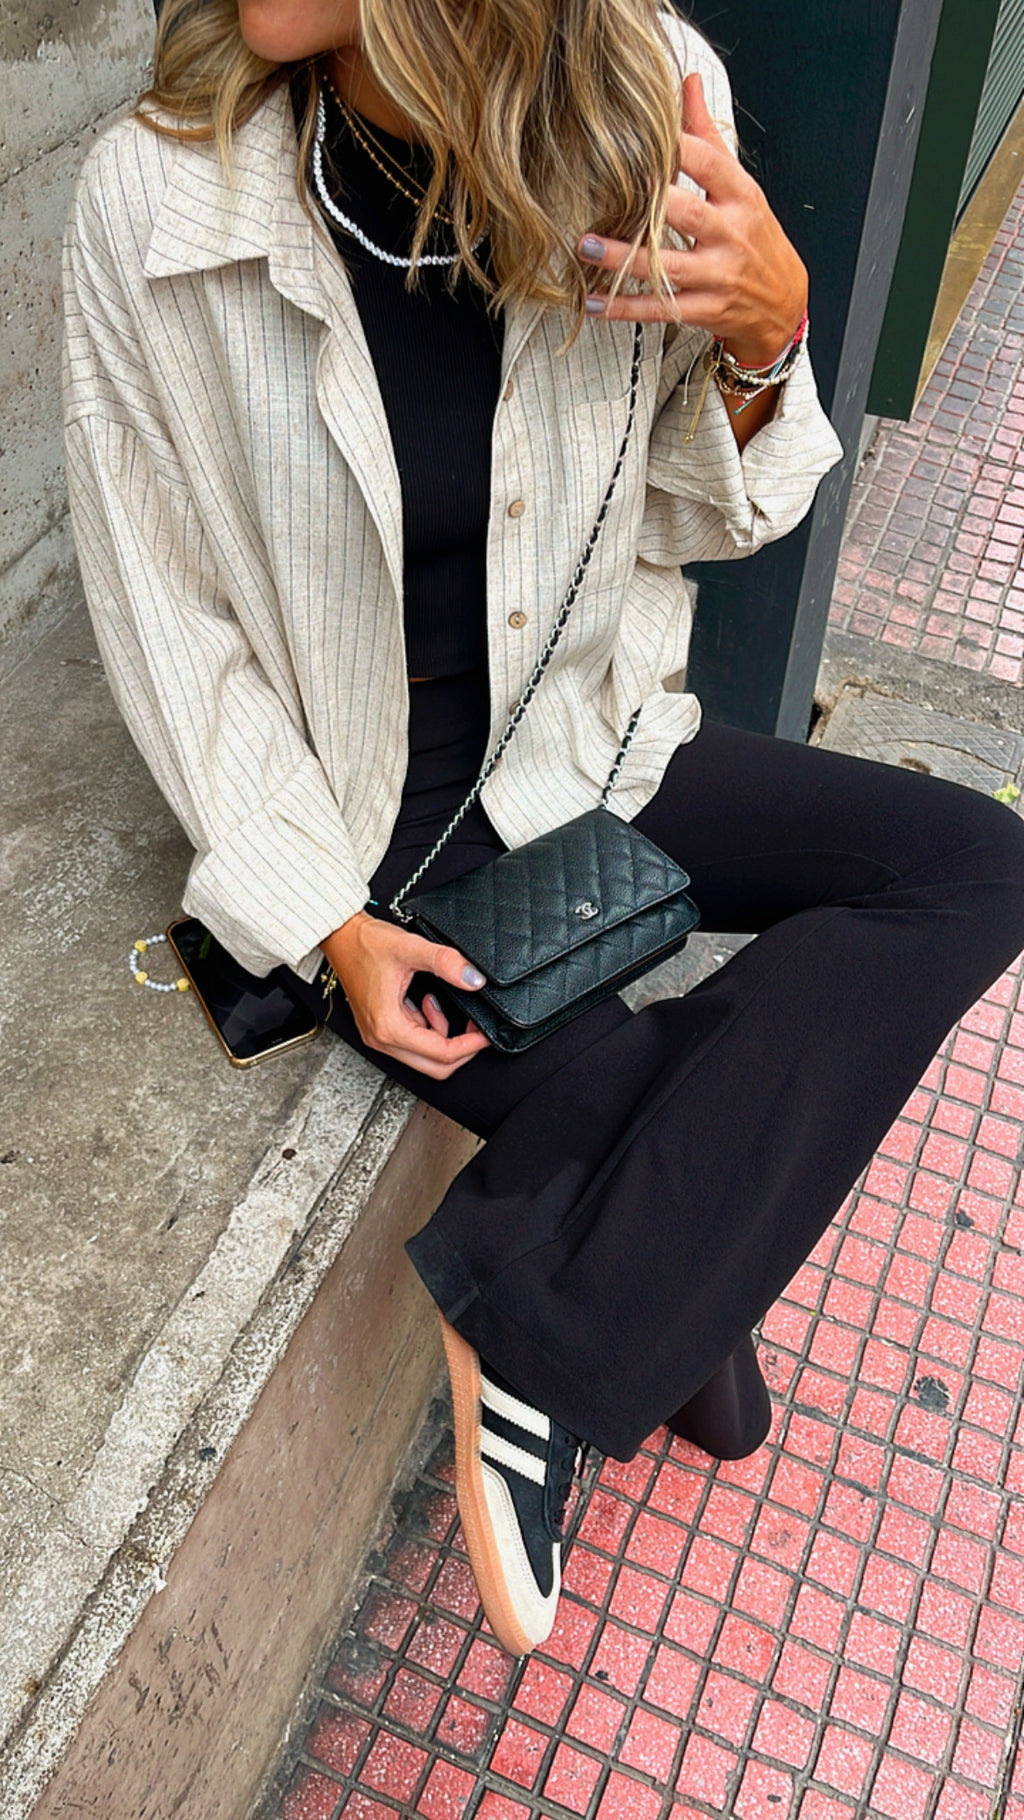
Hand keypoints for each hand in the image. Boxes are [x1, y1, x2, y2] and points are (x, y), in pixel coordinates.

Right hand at [321, 909, 490, 1079]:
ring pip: (424, 1058)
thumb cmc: (366, 944)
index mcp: (389, 1027)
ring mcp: (378, 1037)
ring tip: (439, 1003)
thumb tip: (474, 979)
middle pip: (434, 1067)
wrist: (341, 937)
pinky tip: (426, 1003)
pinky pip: (413, 1044)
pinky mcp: (379, 1029)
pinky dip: (428, 1029)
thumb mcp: (411, 948)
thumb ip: (445, 962)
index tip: (486, 1034)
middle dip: (461, 1049)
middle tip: (475, 1027)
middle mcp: (381, 1039)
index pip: (441, 1054)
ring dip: (442, 1037)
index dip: (470, 1046)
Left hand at [578, 72, 807, 367]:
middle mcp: (731, 235)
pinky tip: (596, 302)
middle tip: (609, 191)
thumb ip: (708, 139)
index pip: (710, 165)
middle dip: (649, 205)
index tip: (644, 137)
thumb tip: (687, 84)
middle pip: (688, 215)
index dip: (678, 150)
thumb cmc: (755, 237)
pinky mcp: (706, 310)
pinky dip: (626, 307)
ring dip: (624, 259)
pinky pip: (661, 308)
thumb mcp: (741, 186)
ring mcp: (719, 276)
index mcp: (741, 197)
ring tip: (586, 246)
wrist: (782, 303)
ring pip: (667, 267)